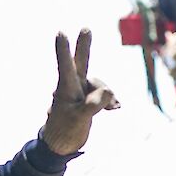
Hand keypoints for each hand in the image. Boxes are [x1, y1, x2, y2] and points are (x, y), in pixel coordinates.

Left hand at [40, 29, 119, 155]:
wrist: (62, 146)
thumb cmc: (64, 132)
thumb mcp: (79, 119)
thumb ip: (93, 104)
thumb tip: (109, 92)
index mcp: (65, 89)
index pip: (66, 66)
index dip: (64, 50)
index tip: (60, 33)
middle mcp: (72, 86)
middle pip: (81, 63)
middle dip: (84, 46)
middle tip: (85, 29)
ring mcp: (80, 92)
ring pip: (99, 84)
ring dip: (108, 95)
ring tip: (112, 108)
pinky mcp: (87, 99)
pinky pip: (103, 93)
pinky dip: (110, 99)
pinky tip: (115, 108)